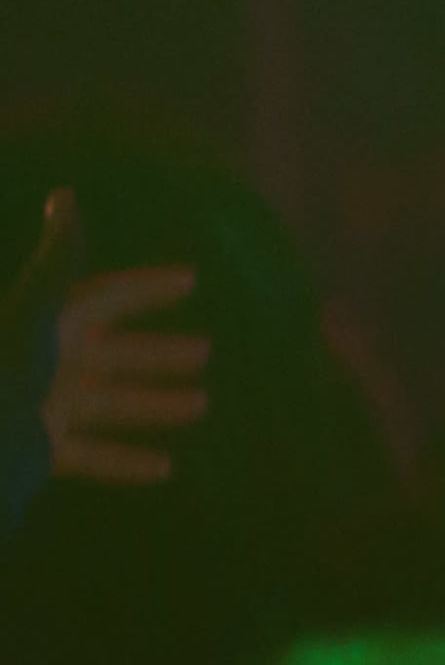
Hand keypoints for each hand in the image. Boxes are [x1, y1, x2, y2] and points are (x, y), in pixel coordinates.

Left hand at [8, 192, 208, 487]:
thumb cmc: (5, 372)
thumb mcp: (34, 313)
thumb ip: (57, 263)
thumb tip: (67, 197)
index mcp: (44, 324)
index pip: (103, 298)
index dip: (146, 286)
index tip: (191, 280)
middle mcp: (44, 362)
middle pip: (111, 352)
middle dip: (158, 351)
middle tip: (205, 351)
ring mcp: (41, 406)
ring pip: (108, 402)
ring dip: (154, 403)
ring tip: (200, 404)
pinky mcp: (39, 449)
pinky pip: (90, 453)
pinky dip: (125, 459)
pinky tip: (164, 467)